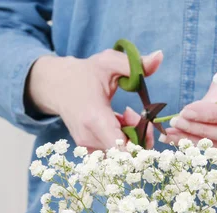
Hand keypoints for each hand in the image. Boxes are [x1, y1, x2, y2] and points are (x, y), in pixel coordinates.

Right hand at [26, 49, 162, 150]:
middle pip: (126, 152)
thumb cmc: (85, 74)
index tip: (145, 122)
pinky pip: (112, 153)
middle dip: (139, 135)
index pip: (122, 149)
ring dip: (130, 137)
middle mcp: (89, 137)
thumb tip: (159, 56)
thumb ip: (134, 63)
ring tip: (124, 116)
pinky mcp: (88, 149)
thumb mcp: (109, 63)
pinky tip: (117, 124)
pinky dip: (120, 141)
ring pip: (120, 153)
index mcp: (94, 118)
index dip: (141, 140)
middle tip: (135, 114)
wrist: (57, 85)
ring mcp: (87, 145)